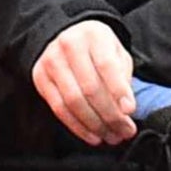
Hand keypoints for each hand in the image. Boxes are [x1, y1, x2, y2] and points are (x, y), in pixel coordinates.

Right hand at [31, 18, 142, 148]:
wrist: (68, 36)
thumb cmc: (98, 49)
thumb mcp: (117, 53)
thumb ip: (122, 77)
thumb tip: (125, 110)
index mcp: (93, 35)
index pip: (106, 65)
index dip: (119, 90)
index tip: (130, 111)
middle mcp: (69, 45)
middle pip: (90, 88)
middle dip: (110, 115)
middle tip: (125, 131)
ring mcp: (51, 61)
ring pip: (73, 101)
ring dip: (95, 125)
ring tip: (111, 136)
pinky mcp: (40, 78)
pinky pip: (59, 109)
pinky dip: (78, 127)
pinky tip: (93, 135)